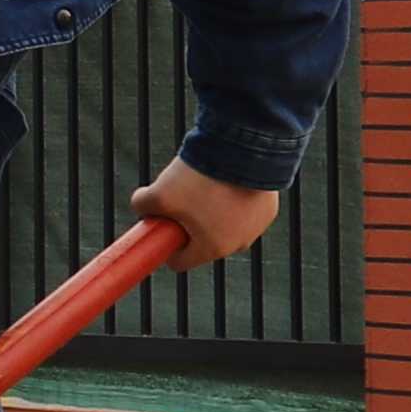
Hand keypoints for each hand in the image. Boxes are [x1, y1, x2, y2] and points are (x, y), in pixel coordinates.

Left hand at [128, 159, 283, 264]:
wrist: (242, 151)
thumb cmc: (200, 178)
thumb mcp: (157, 194)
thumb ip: (142, 206)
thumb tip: (142, 208)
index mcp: (212, 249)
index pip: (179, 260)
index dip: (164, 242)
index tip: (160, 224)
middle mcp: (238, 244)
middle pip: (201, 241)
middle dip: (187, 223)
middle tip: (181, 197)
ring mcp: (256, 227)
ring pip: (223, 224)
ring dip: (211, 210)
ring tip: (205, 184)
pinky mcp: (268, 209)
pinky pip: (242, 209)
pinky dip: (232, 198)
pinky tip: (225, 180)